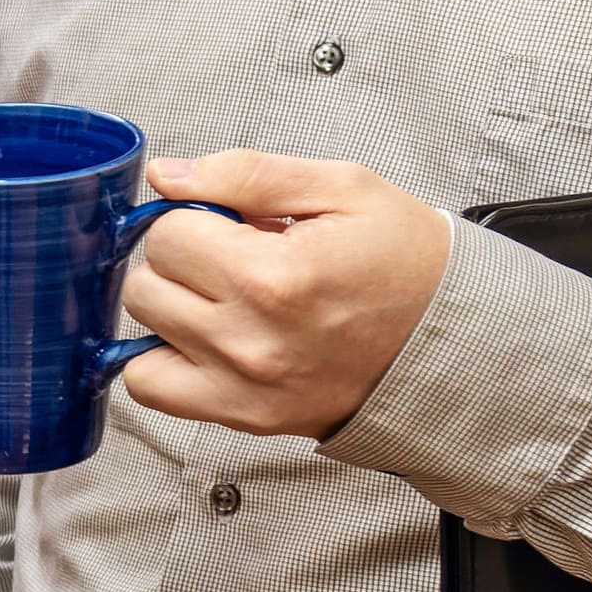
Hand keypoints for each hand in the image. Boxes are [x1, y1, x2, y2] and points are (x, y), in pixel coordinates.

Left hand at [119, 152, 452, 438]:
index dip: (196, 217)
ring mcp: (243, 385)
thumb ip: (246, 174)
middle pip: (147, 282)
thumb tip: (167, 177)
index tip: (231, 224)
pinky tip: (201, 338)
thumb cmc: (407, 264)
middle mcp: (250, 338)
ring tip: (226, 296)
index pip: (167, 232)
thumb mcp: (343, 189)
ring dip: (172, 306)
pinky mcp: (243, 417)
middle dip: (182, 259)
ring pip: (140, 331)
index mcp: (275, 275)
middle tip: (232, 257)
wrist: (451, 341)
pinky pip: (151, 388)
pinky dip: (161, 359)